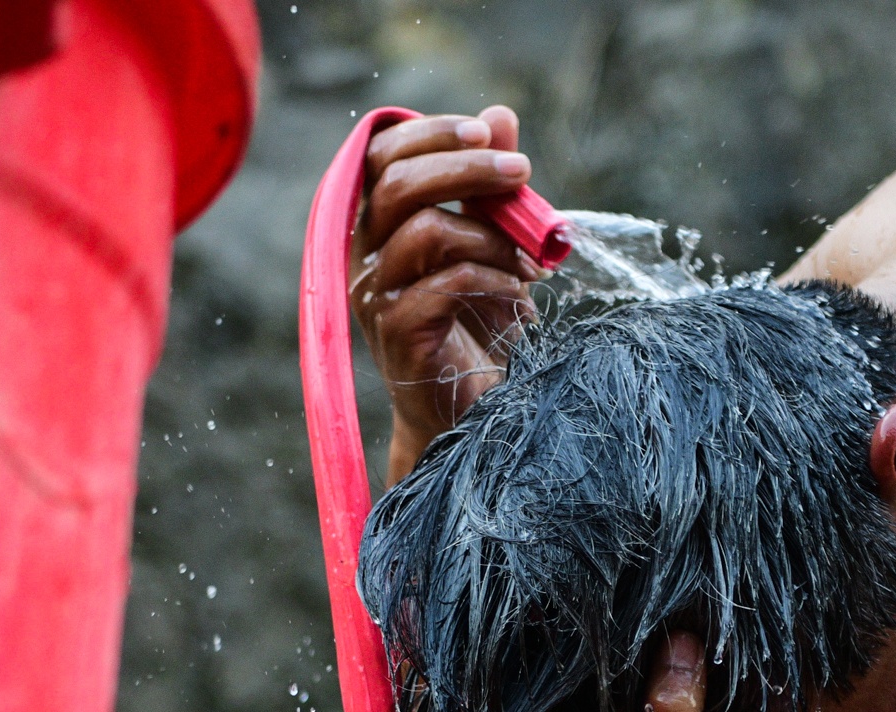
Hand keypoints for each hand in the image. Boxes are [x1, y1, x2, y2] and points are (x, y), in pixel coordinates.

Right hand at [352, 105, 543, 483]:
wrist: (468, 411)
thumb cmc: (476, 324)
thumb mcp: (489, 245)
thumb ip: (488, 185)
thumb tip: (500, 115)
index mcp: (377, 225)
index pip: (383, 155)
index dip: (432, 134)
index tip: (488, 133)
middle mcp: (365, 255)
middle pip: (399, 184)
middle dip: (466, 169)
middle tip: (522, 173)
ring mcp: (375, 297)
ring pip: (427, 232)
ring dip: (492, 237)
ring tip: (530, 262)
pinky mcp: (399, 335)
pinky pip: (447, 284)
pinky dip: (494, 280)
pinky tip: (520, 296)